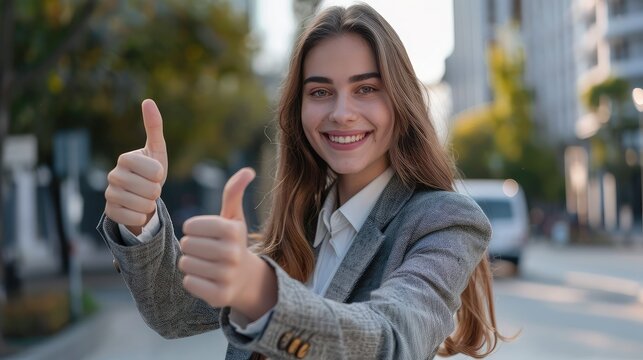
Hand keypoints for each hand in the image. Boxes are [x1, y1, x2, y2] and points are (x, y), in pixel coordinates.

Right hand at [104, 99, 167, 234]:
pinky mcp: (110, 212)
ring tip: (144, 198)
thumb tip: (148, 100)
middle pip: (151, 190)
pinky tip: (137, 210)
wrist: (140, 198)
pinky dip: (142, 217)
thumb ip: (154, 127)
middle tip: (150, 189)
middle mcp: (113, 174)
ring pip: (144, 205)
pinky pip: (136, 218)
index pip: (155, 171)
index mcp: (125, 158)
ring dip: (150, 204)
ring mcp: (109, 194)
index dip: (160, 174)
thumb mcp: (156, 150)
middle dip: (157, 192)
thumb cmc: (151, 172)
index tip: (156, 173)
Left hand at [179, 168, 276, 319]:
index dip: (192, 230)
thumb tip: (249, 170)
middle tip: (204, 251)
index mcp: (232, 230)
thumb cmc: (233, 242)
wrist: (246, 279)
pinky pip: (188, 283)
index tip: (204, 234)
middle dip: (190, 247)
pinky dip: (192, 280)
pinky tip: (205, 279)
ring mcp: (226, 276)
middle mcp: (232, 253)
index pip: (190, 226)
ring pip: (185, 264)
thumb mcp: (234, 217)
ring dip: (190, 263)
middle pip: (187, 245)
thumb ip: (234, 193)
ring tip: (205, 264)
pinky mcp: (219, 295)